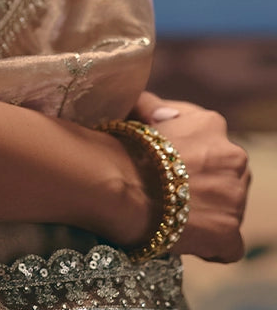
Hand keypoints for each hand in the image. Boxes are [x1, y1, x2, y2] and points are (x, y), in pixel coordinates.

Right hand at [130, 91, 249, 262]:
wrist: (118, 184)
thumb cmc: (123, 146)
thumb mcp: (139, 113)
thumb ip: (155, 108)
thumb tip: (161, 113)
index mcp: (211, 124)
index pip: (207, 139)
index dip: (187, 153)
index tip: (166, 163)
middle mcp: (233, 156)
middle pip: (224, 173)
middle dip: (204, 182)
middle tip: (171, 190)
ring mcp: (235, 197)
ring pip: (229, 207)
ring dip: (207, 211)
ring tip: (174, 214)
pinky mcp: (229, 233)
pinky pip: (227, 244)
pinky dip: (210, 245)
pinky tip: (185, 238)